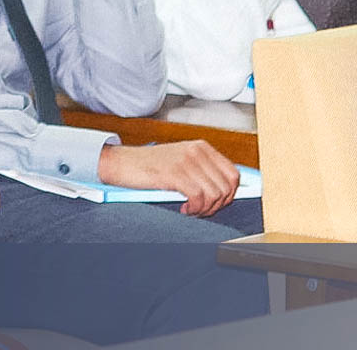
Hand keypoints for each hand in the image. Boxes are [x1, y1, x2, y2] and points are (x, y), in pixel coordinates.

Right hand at [97, 141, 240, 217]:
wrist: (122, 162)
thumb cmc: (150, 166)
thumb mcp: (181, 160)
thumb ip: (202, 170)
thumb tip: (225, 193)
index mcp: (201, 147)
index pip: (233, 174)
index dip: (230, 194)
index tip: (218, 204)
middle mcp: (197, 151)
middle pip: (226, 187)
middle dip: (217, 205)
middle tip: (202, 210)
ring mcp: (186, 161)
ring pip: (214, 194)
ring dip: (204, 209)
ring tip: (192, 210)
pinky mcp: (175, 173)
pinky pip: (198, 198)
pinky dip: (194, 209)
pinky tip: (184, 208)